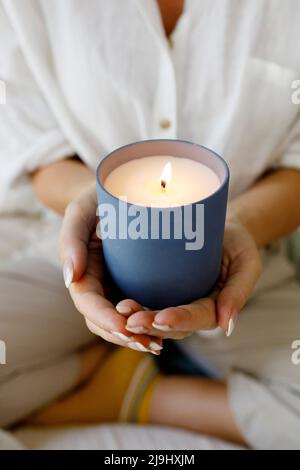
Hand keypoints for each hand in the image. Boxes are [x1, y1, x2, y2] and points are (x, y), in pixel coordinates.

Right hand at [59, 184, 161, 353]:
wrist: (123, 190)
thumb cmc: (99, 198)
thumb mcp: (82, 209)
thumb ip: (71, 237)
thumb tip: (70, 277)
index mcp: (83, 271)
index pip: (87, 302)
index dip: (103, 318)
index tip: (124, 325)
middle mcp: (100, 285)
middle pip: (104, 321)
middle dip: (124, 336)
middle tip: (149, 343)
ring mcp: (118, 288)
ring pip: (122, 323)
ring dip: (138, 338)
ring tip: (158, 344)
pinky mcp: (138, 286)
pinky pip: (141, 311)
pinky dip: (151, 326)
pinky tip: (168, 330)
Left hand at [118, 217, 261, 337]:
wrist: (217, 225)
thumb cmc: (234, 243)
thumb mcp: (246, 262)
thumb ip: (239, 291)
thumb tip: (227, 326)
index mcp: (212, 308)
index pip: (196, 318)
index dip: (179, 320)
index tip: (161, 318)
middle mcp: (188, 310)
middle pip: (169, 325)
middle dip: (149, 324)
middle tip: (130, 320)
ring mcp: (170, 302)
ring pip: (150, 319)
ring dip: (134, 319)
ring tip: (119, 311)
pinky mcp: (155, 290)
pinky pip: (140, 302)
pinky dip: (128, 307)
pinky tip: (113, 303)